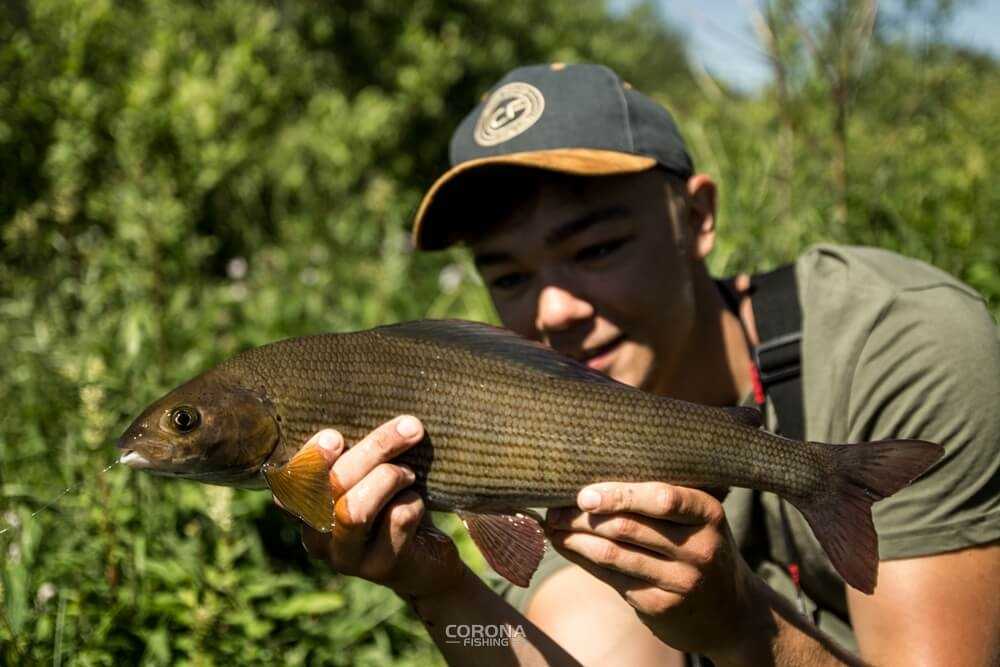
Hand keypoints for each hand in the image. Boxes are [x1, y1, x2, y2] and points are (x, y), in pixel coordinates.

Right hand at [291, 416, 464, 598]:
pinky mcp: (382, 568)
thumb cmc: (394, 503)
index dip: (309, 460)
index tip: (335, 436)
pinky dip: (412, 502)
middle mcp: (318, 537)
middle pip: (332, 486)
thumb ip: (358, 456)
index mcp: (305, 509)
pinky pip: (395, 521)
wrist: (429, 560)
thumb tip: (377, 411)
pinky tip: (418, 503)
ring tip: (410, 473)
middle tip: (411, 427)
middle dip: (373, 449)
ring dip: (389, 479)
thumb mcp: (370, 477)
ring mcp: (347, 558)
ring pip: (354, 510)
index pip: (289, 485)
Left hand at [544, 482, 765, 658]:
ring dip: (574, 539)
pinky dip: (583, 560)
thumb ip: (661, 501)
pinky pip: (611, 578)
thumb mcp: (698, 521)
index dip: (619, 495)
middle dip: (582, 516)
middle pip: (627, 527)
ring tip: (551, 526)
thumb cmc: (701, 549)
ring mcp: (680, 581)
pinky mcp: (660, 606)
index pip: (662, 499)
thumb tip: (594, 482)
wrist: (732, 613)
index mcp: (708, 514)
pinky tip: (567, 548)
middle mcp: (698, 548)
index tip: (583, 494)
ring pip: (612, 554)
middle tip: (553, 508)